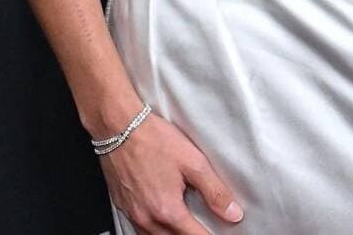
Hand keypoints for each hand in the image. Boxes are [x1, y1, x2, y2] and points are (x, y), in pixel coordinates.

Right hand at [100, 112, 242, 233]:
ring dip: (172, 234)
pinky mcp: (123, 207)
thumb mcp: (193, 162)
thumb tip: (232, 213)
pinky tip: (162, 219)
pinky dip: (154, 230)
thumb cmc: (154, 140)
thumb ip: (214, 191)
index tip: (218, 233)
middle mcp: (147, 218)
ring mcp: (132, 214)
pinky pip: (140, 229)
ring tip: (185, 224)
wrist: (120, 128)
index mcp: (167, 210)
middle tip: (202, 228)